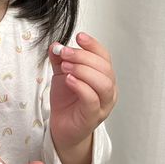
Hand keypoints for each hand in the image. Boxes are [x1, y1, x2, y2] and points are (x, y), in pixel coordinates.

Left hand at [48, 32, 117, 148]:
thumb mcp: (61, 75)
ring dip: (83, 70)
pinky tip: (69, 80)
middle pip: (104, 68)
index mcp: (104, 77)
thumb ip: (60, 60)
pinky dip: (81, 87)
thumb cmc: (66, 101)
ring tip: (65, 66)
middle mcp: (108, 90)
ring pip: (102, 83)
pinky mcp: (92, 117)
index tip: (79, 36)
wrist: (61, 127)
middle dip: (83, 57)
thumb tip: (55, 45)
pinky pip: (92, 100)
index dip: (93, 45)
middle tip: (64, 52)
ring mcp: (103, 105)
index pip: (104, 57)